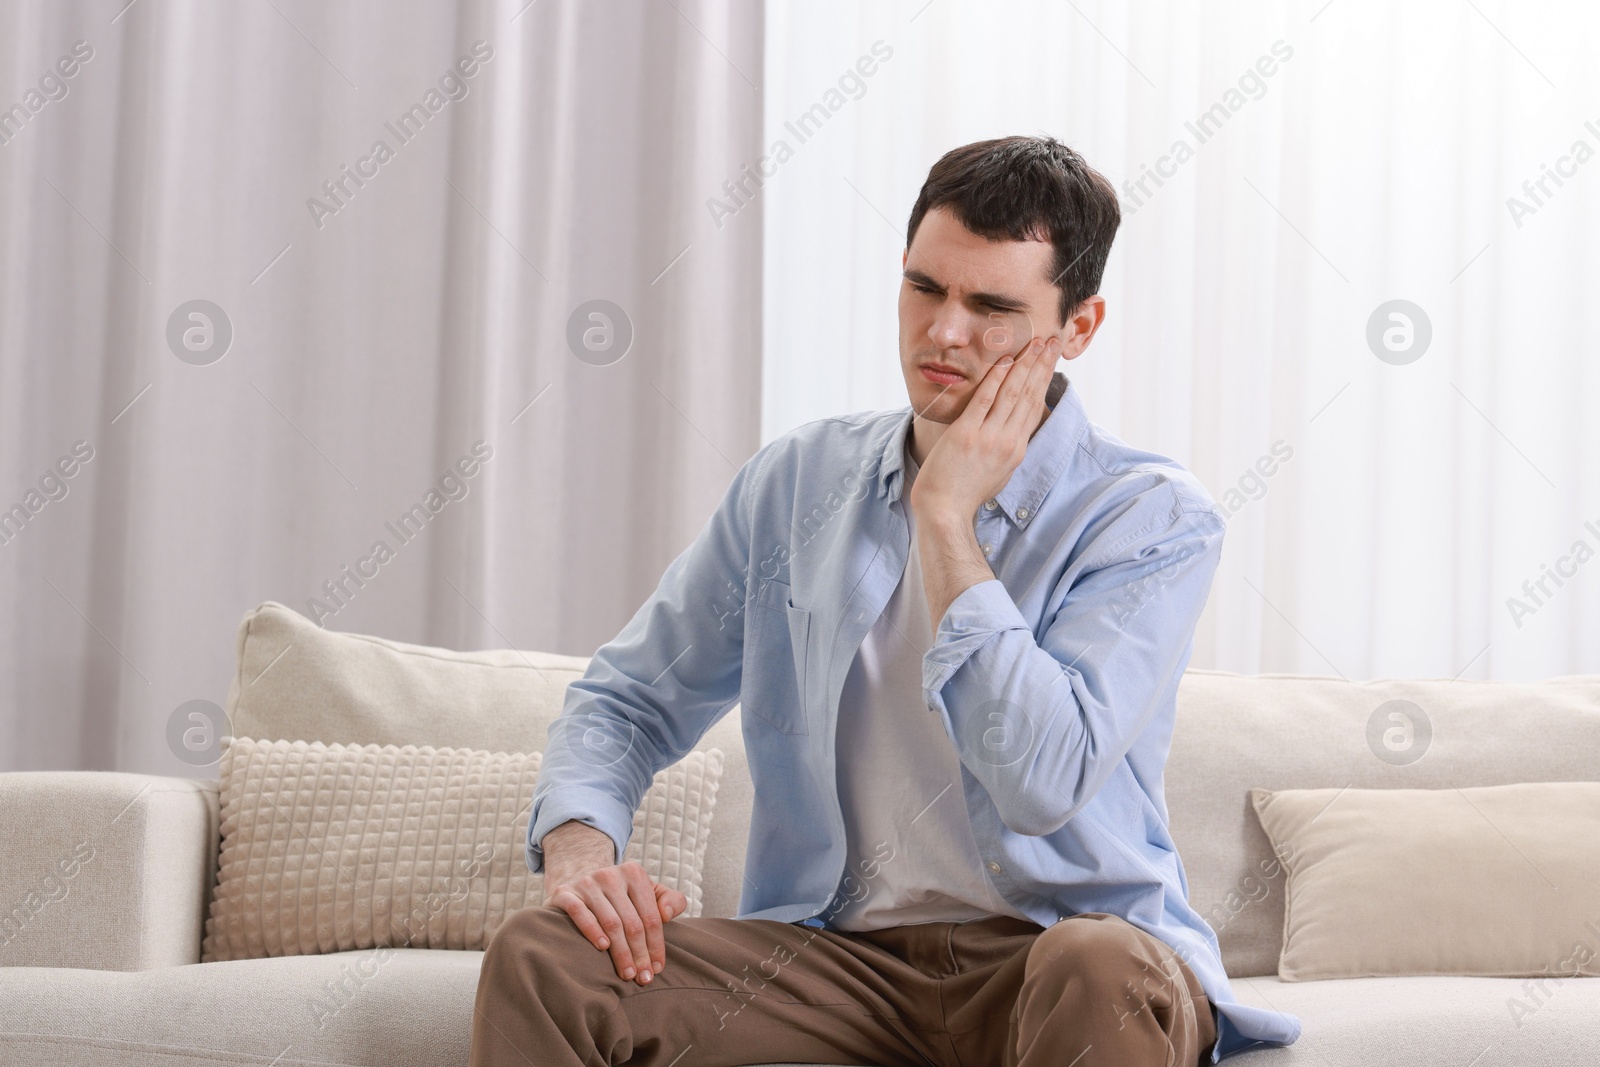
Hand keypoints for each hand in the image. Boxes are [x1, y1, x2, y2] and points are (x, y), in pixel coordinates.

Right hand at [542, 822, 687, 984]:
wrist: (577, 879)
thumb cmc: (621, 895)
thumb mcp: (648, 892)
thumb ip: (671, 901)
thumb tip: (667, 915)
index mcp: (634, 874)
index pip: (651, 916)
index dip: (656, 945)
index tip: (657, 969)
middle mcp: (610, 874)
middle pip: (632, 922)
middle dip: (639, 954)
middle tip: (642, 978)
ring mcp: (587, 882)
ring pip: (610, 922)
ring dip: (621, 952)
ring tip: (626, 973)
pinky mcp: (565, 892)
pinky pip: (580, 913)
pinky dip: (592, 931)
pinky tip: (603, 948)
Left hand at [911, 334, 1060, 521]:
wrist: (945, 509)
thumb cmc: (966, 491)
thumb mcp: (998, 471)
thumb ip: (1007, 447)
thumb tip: (1014, 428)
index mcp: (1017, 449)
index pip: (1034, 406)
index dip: (1044, 379)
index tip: (1051, 357)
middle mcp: (1007, 441)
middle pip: (1029, 395)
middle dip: (1042, 364)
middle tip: (1052, 339)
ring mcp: (987, 438)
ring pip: (1011, 394)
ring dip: (1024, 365)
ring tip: (1035, 343)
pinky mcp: (966, 435)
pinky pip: (984, 401)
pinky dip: (995, 379)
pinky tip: (1004, 360)